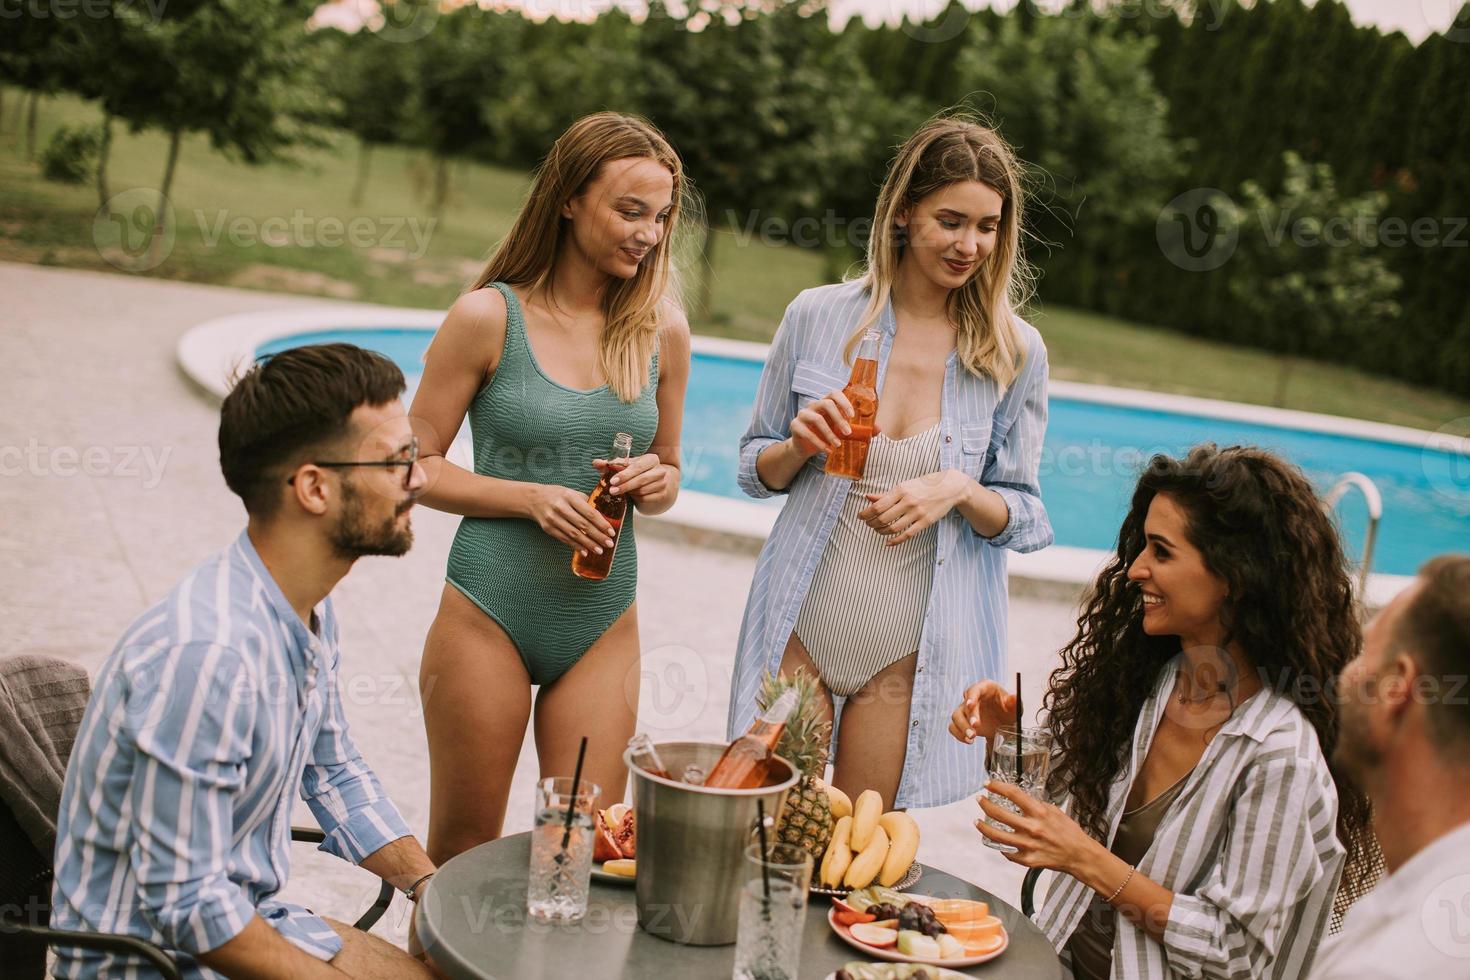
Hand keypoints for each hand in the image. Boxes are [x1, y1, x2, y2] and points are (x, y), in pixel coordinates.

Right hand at [524, 484, 616, 556]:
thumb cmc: (558, 495)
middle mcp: (561, 507)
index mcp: (570, 496)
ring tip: (599, 550)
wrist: (534, 499)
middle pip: (583, 525)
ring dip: (588, 544)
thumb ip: (586, 502)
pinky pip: (564, 539)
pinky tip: (585, 551)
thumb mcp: (571, 493)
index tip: (611, 532)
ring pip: (574, 534)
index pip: (589, 512)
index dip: (602, 523)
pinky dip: (576, 546)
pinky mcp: (548, 528)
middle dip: (598, 536)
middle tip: (609, 543)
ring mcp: (553, 519)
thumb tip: (603, 516)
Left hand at [594, 453, 670, 502]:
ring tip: (621, 491)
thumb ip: (610, 464)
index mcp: (651, 459)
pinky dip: (636, 498)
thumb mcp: (625, 466)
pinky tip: (632, 495)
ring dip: (629, 492)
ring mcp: (663, 483)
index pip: (637, 467)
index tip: (612, 481)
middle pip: (641, 480)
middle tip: (612, 491)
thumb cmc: (636, 472)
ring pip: (642, 490)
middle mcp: (660, 470)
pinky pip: (645, 498)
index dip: (624, 474)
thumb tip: (596, 462)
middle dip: (625, 486)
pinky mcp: (662, 495)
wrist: (654, 483)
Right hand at [789, 389, 879, 458]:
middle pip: (826, 404)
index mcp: (826, 403)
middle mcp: (814, 405)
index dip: (843, 401)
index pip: (834, 394)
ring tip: (837, 445)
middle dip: (839, 419)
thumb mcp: (841, 432)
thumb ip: (858, 429)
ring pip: (817, 418)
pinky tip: (827, 450)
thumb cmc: (826, 435)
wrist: (805, 448)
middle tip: (848, 432)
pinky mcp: (795, 426)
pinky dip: (818, 443)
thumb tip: (878, 429)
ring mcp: (803, 414)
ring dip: (829, 433)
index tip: (852, 415)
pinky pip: (807, 432)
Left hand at [857, 469, 970, 545]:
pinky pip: (907, 534)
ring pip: (894, 528)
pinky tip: (888, 542)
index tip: (860, 516)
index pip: (878, 506)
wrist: (949, 487)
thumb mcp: (904, 486)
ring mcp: (917, 512)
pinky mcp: (925, 522)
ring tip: (877, 530)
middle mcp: (908, 501)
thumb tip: (868, 497)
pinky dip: (895, 541)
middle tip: (868, 524)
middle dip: (872, 523)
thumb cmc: (924, 485)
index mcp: (900, 490)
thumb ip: (886, 494)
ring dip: (881, 532)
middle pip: (883, 518)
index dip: (866, 513)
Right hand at [948, 680, 1016, 744]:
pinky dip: (958, 734)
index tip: (970, 705)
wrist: (1004, 722)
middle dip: (969, 716)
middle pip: (964, 705)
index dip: (971, 696)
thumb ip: (1014, 702)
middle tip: (975, 726)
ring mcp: (965, 710)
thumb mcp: (1014, 706)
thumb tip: (1013, 698)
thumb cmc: (1008, 710)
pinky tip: (968, 741)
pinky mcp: (962, 721)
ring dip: (962, 727)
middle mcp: (972, 697)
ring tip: (972, 737)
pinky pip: (953, 727)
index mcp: (985, 688)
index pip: (975, 689)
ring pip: (956, 716)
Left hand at [974, 780, 1101, 875]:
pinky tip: (996, 842)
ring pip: (996, 835)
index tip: (988, 783)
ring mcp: (1028, 845)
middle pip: (999, 814)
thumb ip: (1036, 805)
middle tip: (980, 800)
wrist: (1079, 855)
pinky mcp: (1028, 860)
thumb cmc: (1069, 832)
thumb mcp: (1054, 810)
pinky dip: (1000, 847)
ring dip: (983, 827)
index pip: (1013, 794)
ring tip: (977, 821)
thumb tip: (1019, 799)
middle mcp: (1032, 828)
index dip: (997, 786)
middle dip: (985, 804)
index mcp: (1039, 812)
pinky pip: (1007, 853)